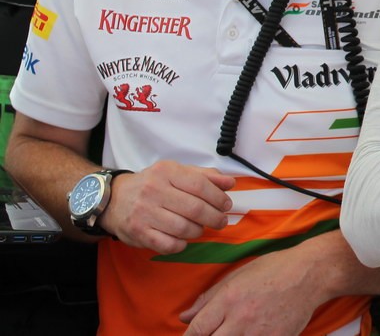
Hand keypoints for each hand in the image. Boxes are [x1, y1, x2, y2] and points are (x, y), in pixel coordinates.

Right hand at [100, 159, 234, 253]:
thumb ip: (204, 176)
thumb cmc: (152, 184)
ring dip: (198, 231)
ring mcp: (144, 213)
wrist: (113, 199)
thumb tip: (230, 183)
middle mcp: (154, 191)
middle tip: (220, 221)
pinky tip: (183, 239)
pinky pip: (167, 245)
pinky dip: (181, 245)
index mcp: (166, 172)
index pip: (200, 185)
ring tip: (200, 228)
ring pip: (183, 228)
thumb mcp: (176, 172)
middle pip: (195, 209)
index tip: (226, 205)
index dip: (218, 197)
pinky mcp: (138, 233)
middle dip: (214, 217)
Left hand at [179, 244, 319, 335]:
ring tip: (234, 331)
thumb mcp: (238, 275)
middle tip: (216, 332)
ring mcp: (259, 333)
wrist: (311, 273)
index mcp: (228, 299)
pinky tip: (252, 332)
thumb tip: (184, 317)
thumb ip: (209, 298)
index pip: (196, 330)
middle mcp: (241, 318)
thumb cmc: (274, 269)